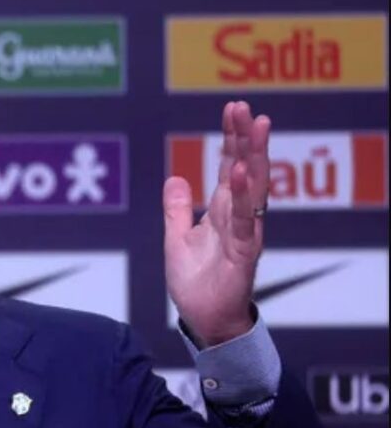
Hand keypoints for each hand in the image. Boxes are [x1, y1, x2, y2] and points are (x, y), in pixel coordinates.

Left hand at [163, 101, 270, 346]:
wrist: (203, 320)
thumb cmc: (196, 282)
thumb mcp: (176, 238)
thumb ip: (177, 209)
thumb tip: (175, 178)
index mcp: (223, 210)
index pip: (230, 166)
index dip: (231, 139)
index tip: (233, 110)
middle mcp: (238, 216)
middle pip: (246, 168)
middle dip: (245, 137)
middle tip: (244, 107)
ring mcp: (244, 232)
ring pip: (253, 188)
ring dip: (253, 155)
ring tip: (254, 126)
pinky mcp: (244, 252)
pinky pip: (245, 219)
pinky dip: (244, 196)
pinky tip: (243, 172)